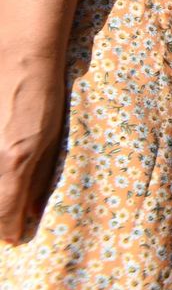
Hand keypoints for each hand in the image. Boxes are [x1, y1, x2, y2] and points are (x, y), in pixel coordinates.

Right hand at [0, 58, 64, 242]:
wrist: (18, 54)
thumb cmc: (42, 94)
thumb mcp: (48, 140)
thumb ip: (37, 178)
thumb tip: (29, 213)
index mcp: (12, 162)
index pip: (3, 216)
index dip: (10, 230)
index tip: (16, 235)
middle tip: (9, 219)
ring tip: (8, 186)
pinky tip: (1, 166)